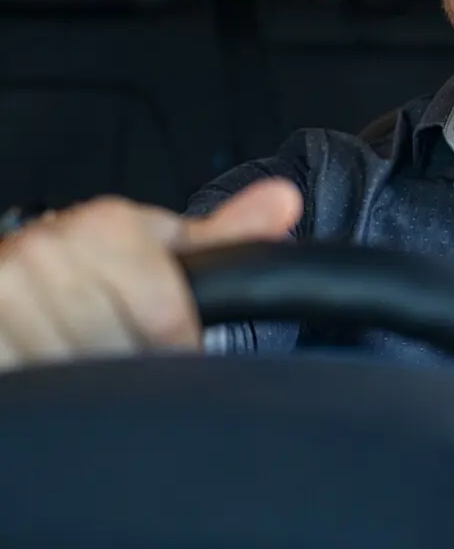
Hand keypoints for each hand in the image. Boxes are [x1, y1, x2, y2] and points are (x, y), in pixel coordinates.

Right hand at [0, 179, 300, 369]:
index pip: (166, 322)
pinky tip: (52, 369)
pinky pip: (30, 386)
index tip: (172, 349)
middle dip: (128, 365)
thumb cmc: (93, 262)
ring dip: (85, 381)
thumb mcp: (158, 244)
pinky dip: (46, 390)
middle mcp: (47, 250)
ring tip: (84, 356)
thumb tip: (287, 201)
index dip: (176, 348)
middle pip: (120, 353)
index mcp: (104, 226)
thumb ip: (226, 234)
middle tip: (120, 353)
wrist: (10, 274)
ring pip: (74, 376)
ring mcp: (5, 291)